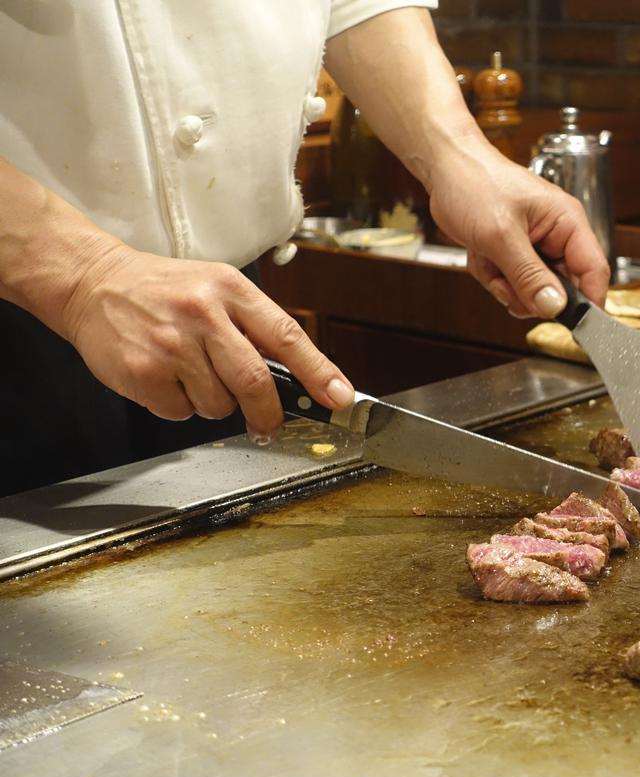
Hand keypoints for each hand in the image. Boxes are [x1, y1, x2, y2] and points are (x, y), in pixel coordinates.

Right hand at [61, 244, 353, 439]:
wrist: (92, 282)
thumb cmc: (164, 290)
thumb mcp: (216, 288)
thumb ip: (254, 326)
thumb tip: (300, 374)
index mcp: (230, 289)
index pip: (286, 336)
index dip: (318, 372)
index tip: (339, 398)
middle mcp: (203, 314)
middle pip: (255, 382)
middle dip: (269, 414)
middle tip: (268, 424)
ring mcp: (170, 344)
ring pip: (218, 405)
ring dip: (215, 404)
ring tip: (193, 375)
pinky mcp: (142, 372)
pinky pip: (180, 413)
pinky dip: (180, 407)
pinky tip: (165, 379)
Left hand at [428, 146, 609, 318]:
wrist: (445, 170)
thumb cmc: (474, 183)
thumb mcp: (501, 236)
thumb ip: (529, 275)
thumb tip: (555, 307)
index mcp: (567, 222)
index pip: (595, 271)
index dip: (587, 302)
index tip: (572, 325)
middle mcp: (558, 235)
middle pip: (562, 288)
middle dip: (529, 292)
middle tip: (506, 283)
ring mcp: (537, 245)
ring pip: (534, 290)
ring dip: (506, 284)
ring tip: (489, 260)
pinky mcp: (518, 252)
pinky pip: (513, 282)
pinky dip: (494, 277)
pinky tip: (482, 256)